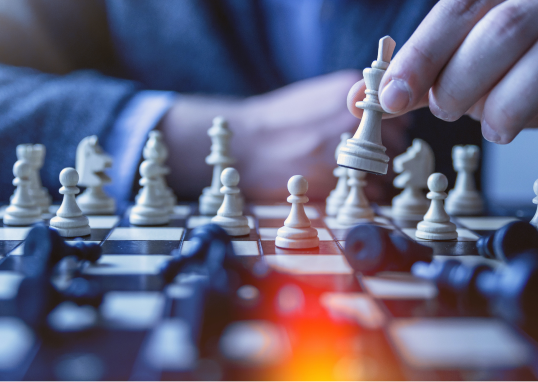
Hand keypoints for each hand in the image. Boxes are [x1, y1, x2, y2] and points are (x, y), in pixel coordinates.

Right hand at [158, 70, 409, 201]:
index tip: (379, 138)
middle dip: (384, 153)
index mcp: (350, 92)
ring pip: (386, 169)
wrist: (246, 145)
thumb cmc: (277, 122)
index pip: (398, 113)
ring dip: (377, 176)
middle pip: (396, 142)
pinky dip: (367, 195)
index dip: (390, 129)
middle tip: (363, 161)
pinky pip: (372, 192)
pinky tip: (346, 188)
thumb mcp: (316, 96)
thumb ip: (349, 103)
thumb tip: (378, 117)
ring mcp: (347, 148)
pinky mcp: (337, 179)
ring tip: (352, 176)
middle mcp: (354, 118)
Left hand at [347, 0, 537, 143]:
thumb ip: (411, 78)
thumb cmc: (497, 64)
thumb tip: (357, 98)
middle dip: (458, 85)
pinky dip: (521, 118)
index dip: (420, 57)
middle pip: (498, 32)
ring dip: (494, 106)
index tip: (392, 98)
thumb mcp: (450, 62)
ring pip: (531, 65)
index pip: (455, 11)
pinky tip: (511, 120)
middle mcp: (531, 2)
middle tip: (446, 108)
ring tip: (488, 118)